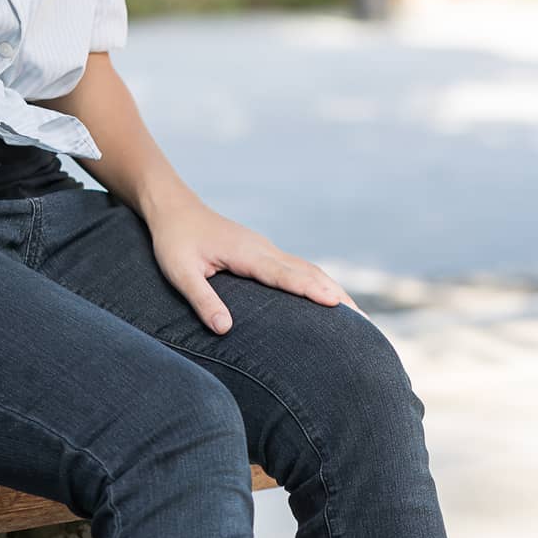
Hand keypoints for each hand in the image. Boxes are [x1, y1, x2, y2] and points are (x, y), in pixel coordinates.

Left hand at [147, 197, 367, 333]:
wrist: (173, 207)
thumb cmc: (174, 240)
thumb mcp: (179, 272)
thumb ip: (202, 299)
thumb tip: (225, 329)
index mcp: (246, 253)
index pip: (284, 275)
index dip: (311, 291)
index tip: (338, 305)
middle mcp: (262, 249)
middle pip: (307, 273)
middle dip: (335, 296)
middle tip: (364, 324)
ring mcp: (265, 249)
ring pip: (306, 269)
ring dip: (331, 290)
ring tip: (358, 317)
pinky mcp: (263, 253)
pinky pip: (297, 268)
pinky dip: (317, 283)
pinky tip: (327, 298)